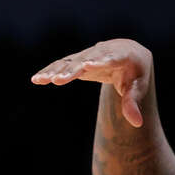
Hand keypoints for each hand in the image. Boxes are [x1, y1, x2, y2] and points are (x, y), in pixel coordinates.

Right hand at [30, 39, 153, 126]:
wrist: (128, 53)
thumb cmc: (136, 73)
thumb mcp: (138, 87)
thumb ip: (133, 103)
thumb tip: (138, 124)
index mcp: (122, 54)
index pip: (110, 58)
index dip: (99, 62)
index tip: (87, 66)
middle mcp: (102, 51)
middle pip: (85, 60)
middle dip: (71, 70)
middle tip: (58, 80)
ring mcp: (88, 54)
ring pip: (70, 61)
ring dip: (55, 70)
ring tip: (40, 80)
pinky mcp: (78, 59)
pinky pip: (63, 64)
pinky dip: (50, 70)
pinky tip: (36, 79)